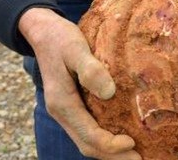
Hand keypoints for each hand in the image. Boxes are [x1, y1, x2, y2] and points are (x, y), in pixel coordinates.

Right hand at [19, 7, 140, 159]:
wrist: (42, 30)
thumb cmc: (60, 37)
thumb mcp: (75, 48)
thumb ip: (90, 69)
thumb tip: (109, 92)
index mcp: (62, 103)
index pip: (88, 136)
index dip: (111, 145)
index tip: (132, 142)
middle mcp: (62, 112)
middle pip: (87, 145)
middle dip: (113, 156)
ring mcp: (65, 110)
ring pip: (86, 139)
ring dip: (109, 150)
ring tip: (134, 153)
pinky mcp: (71, 104)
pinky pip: (86, 128)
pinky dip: (104, 137)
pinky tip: (120, 133)